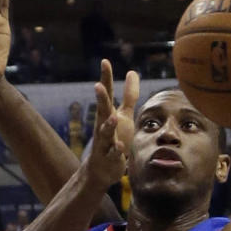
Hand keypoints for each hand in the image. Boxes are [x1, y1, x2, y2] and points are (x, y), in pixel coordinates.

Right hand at [86, 60, 138, 189]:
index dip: (106, 79)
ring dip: (108, 125)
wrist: (102, 169)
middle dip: (101, 99)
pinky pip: (112, 155)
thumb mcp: (124, 115)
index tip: (105, 62)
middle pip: (102, 110)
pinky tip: (120, 148)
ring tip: (113, 117)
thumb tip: (132, 71)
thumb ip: (129, 96)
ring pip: (105, 133)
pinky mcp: (109, 159)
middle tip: (98, 85)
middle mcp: (103, 126)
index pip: (107, 94)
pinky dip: (116, 151)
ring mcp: (105, 143)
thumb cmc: (114, 138)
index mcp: (107, 114)